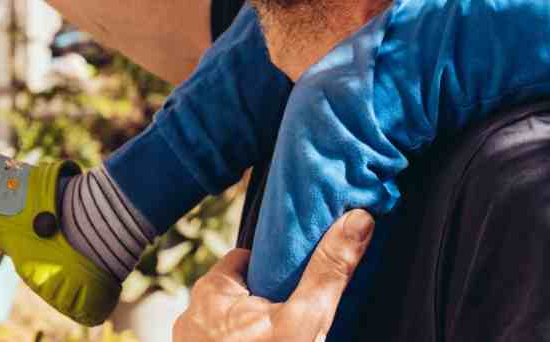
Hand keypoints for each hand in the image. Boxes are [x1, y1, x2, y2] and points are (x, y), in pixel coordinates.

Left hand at [174, 210, 373, 341]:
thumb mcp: (306, 319)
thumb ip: (329, 271)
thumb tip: (358, 220)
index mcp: (212, 289)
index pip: (246, 259)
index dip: (274, 268)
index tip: (295, 283)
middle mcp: (191, 314)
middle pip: (236, 292)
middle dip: (262, 301)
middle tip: (292, 318)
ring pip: (226, 323)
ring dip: (249, 329)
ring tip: (280, 339)